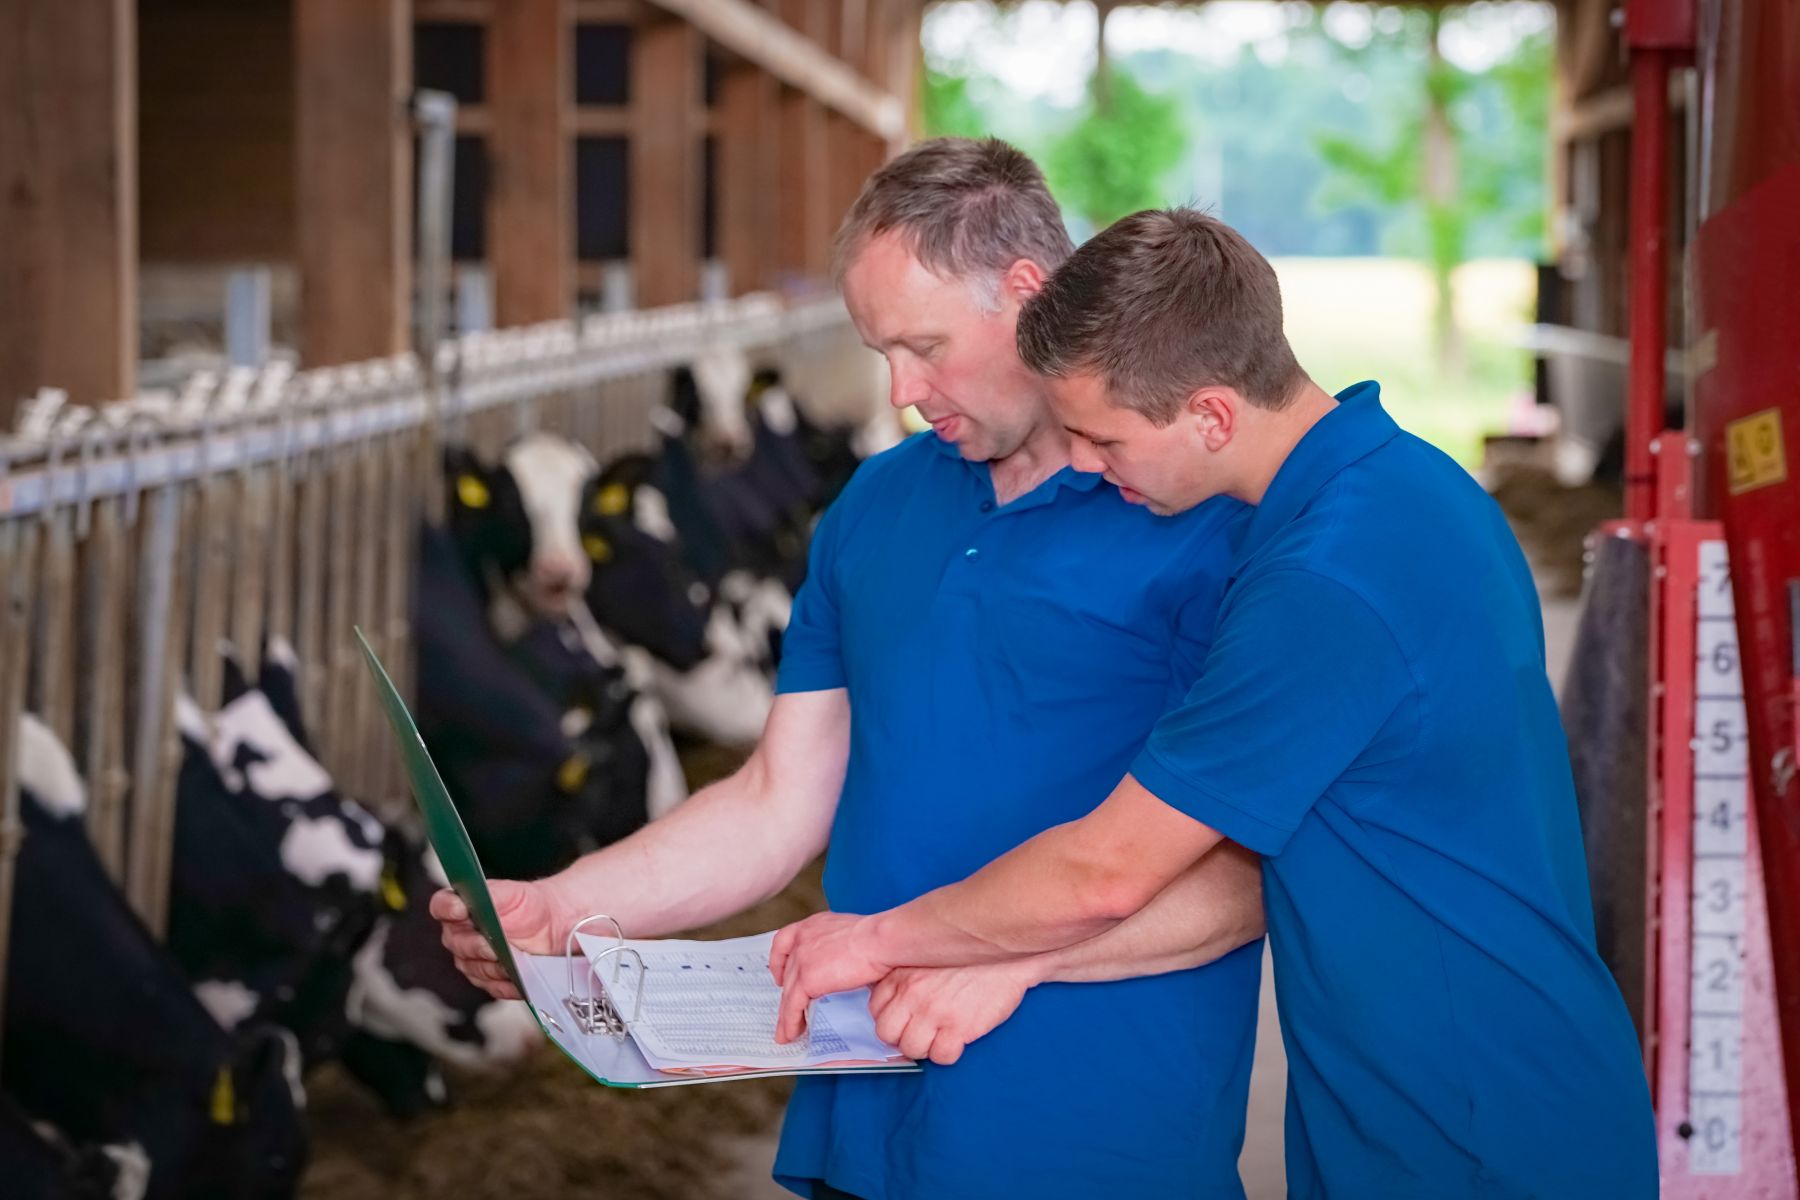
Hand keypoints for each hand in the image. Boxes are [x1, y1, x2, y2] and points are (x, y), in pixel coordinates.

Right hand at [431, 880, 563, 1000]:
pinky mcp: (487, 979)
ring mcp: (472, 959)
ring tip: (514, 963)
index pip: (442, 905)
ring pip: (474, 969)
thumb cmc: (529, 904)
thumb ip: (494, 894)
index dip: (448, 908)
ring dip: (495, 967)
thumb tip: (481, 896)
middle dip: (477, 946)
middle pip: (457, 943)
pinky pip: (492, 987)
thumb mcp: (514, 892)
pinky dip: (507, 984)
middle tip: (495, 948)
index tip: (461, 910)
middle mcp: (460, 934)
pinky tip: (519, 979)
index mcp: (461, 906)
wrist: (552, 924)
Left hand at [768, 911, 890, 1043]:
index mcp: (813, 926)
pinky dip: (790, 1022)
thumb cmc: (879, 938)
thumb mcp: (850, 934)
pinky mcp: (807, 978)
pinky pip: (793, 1005)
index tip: (780, 975)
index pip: (784, 941)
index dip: (779, 961)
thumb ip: (838, 947)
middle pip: (786, 974)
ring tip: (786, 1033)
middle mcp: (802, 940)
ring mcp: (802, 959)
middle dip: (785, 995)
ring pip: (787, 993)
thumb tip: (842, 965)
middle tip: (787, 1011)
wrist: (880, 940)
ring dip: (785, 1016)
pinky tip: (792, 1033)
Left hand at [869, 962, 1037, 1065]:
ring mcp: (934, 1011)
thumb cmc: (971, 954)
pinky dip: (948, 1052)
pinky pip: (940, 1056)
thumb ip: (905, 972)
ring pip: (911, 1049)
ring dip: (926, 1046)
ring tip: (941, 1035)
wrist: (1011, 956)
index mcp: (902, 972)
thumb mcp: (928, 953)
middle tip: (922, 1030)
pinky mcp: (958, 1028)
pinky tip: (957, 1039)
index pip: (876, 1008)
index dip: (892, 1017)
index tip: (906, 1016)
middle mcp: (913, 992)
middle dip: (903, 1036)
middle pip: (887, 1033)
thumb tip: (890, 995)